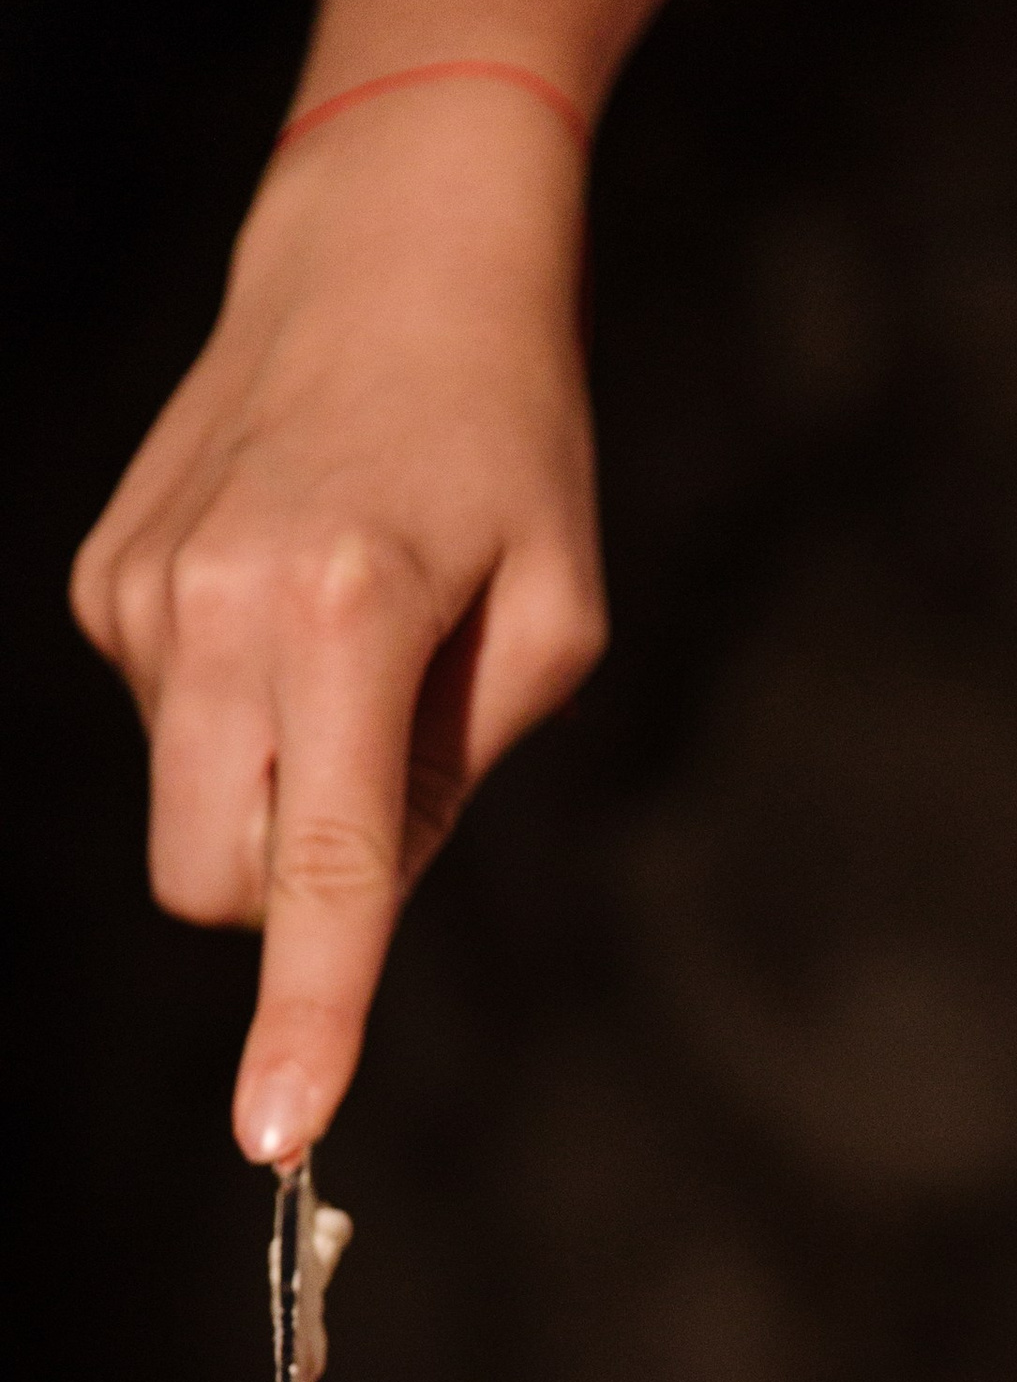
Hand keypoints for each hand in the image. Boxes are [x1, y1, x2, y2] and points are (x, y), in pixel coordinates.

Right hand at [71, 76, 606, 1163]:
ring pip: (187, 807)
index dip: (305, 1015)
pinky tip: (294, 590)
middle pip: (211, 880)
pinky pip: (168, 723)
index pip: (322, 868)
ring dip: (272, 776)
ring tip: (352, 632)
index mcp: (351, 618)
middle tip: (390, 762)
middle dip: (288, 886)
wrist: (387, 247)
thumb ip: (456, 774)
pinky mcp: (102, 574)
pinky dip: (238, 705)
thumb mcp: (549, 618)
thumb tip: (353, 894)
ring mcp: (137, 590)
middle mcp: (216, 606)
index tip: (276, 1134)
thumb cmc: (509, 440)